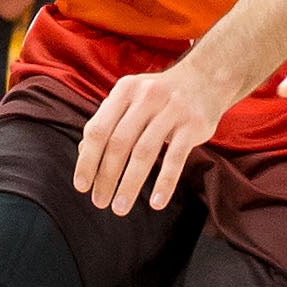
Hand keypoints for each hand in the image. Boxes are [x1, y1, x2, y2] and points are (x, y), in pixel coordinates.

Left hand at [75, 59, 239, 214]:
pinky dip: (165, 182)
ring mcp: (172, 110)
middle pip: (118, 142)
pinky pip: (176, 158)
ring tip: (120, 208)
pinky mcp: (193, 125)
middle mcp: (146, 97)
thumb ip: (108, 121)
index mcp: (125, 91)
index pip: (98, 129)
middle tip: (100, 202)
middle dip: (106, 176)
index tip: (81, 186)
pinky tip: (157, 203)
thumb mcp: (131, 98)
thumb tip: (82, 152)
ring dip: (130, 184)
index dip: (87, 159)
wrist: (205, 78)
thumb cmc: (159, 95)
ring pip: (144, 152)